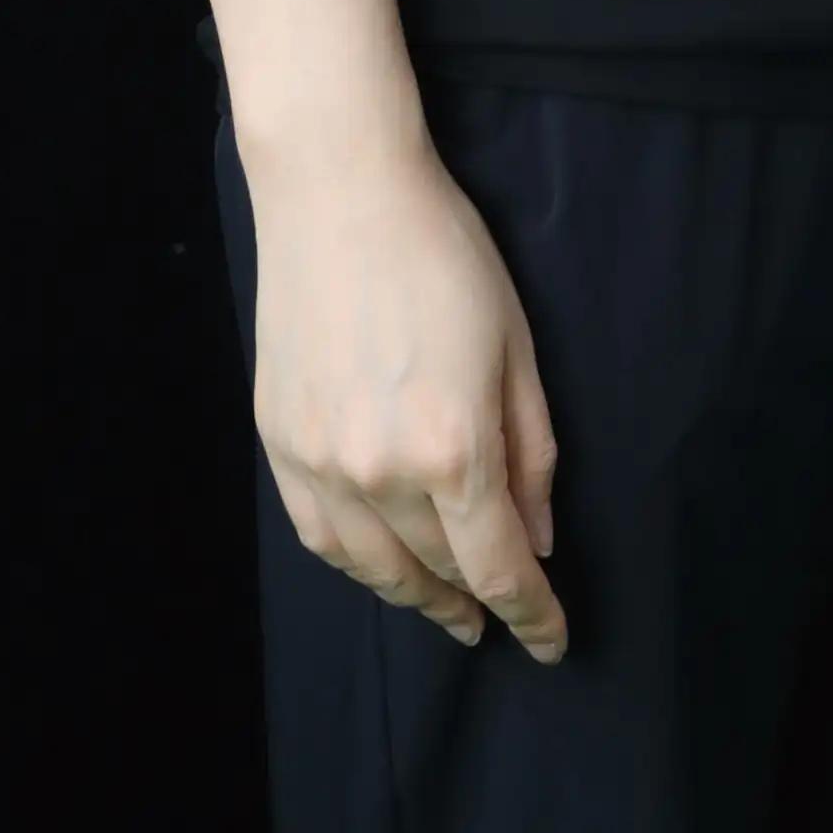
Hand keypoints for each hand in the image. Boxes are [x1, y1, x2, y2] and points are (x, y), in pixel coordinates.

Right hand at [247, 130, 569, 665]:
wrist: (339, 191)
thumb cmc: (443, 252)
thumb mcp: (516, 345)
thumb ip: (531, 452)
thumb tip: (537, 537)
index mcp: (452, 448)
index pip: (498, 568)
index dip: (533, 615)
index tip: (554, 642)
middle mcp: (381, 472)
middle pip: (438, 572)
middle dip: (478, 600)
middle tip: (499, 615)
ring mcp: (320, 463)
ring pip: (373, 569)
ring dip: (416, 595)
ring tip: (445, 605)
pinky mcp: (279, 442)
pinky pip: (320, 536)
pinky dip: (356, 563)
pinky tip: (378, 564)